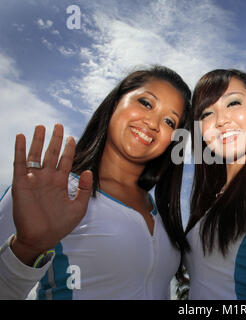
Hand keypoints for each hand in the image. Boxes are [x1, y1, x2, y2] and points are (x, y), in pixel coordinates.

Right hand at [10, 124, 91, 264]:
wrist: (42, 238)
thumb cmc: (61, 225)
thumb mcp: (79, 207)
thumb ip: (84, 189)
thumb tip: (87, 171)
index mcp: (60, 182)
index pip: (65, 161)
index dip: (69, 149)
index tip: (72, 137)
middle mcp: (47, 178)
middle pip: (51, 154)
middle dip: (55, 140)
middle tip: (58, 125)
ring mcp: (34, 180)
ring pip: (36, 155)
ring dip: (38, 141)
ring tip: (41, 126)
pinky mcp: (21, 183)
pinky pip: (20, 163)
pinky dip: (20, 150)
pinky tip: (22, 137)